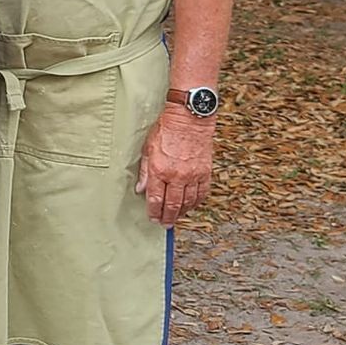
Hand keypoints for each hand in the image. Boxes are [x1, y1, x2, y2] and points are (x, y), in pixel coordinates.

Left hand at [137, 108, 214, 225]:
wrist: (190, 120)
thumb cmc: (166, 130)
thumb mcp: (147, 148)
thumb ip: (145, 171)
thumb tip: (140, 189)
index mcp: (160, 170)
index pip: (156, 199)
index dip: (154, 212)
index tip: (153, 218)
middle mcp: (177, 175)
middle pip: (172, 205)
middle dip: (167, 217)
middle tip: (165, 224)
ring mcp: (193, 175)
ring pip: (188, 202)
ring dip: (182, 213)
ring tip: (176, 217)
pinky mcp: (205, 173)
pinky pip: (201, 193)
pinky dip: (196, 202)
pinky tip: (191, 206)